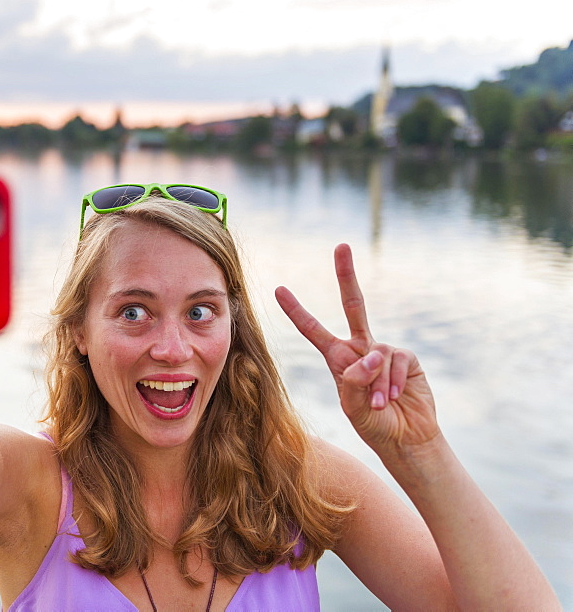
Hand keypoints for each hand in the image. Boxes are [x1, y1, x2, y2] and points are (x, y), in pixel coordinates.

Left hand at [275, 244, 440, 457]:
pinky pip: (397, 361)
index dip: (296, 310)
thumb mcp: (353, 409)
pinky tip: (393, 398)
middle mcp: (360, 349)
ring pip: (376, 354)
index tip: (278, 289)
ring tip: (378, 404)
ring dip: (376, 383)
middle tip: (341, 246)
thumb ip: (354, 383)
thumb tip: (369, 357)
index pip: (312, 329)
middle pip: (353, 304)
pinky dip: (392, 382)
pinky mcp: (407, 359)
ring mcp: (384, 352)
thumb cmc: (374, 425)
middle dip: (346, 275)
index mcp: (338, 358)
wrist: (406, 439)